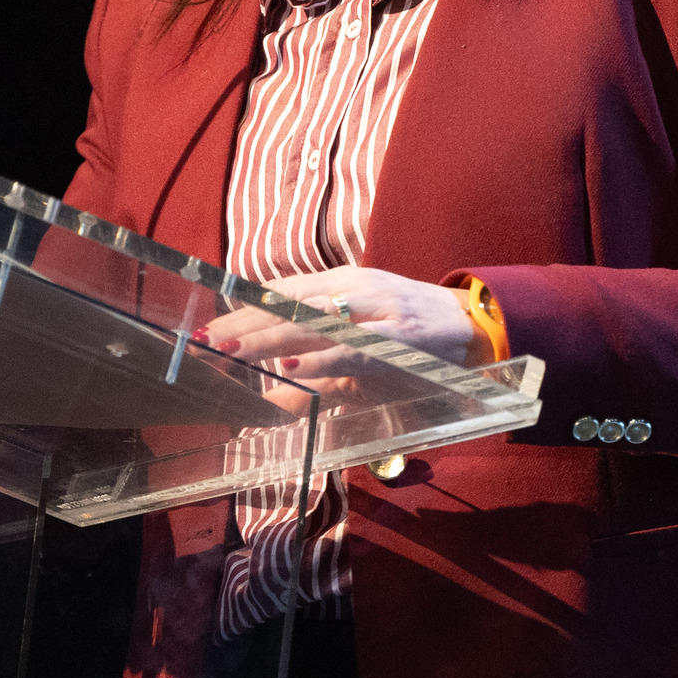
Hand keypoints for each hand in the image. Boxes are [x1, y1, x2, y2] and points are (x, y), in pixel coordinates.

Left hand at [198, 266, 485, 391]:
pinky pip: (352, 349)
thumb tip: (269, 394)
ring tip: (231, 351)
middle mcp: (354, 289)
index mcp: (342, 283)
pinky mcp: (397, 338)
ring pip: (313, 321)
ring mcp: (376, 312)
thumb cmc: (408, 333)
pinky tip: (292, 366)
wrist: (472, 325)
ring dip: (269, 338)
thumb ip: (315, 365)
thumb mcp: (358, 343)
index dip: (243, 308)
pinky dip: (321, 358)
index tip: (208, 326)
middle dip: (244, 324)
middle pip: (289, 304)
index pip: (282, 292)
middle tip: (205, 342)